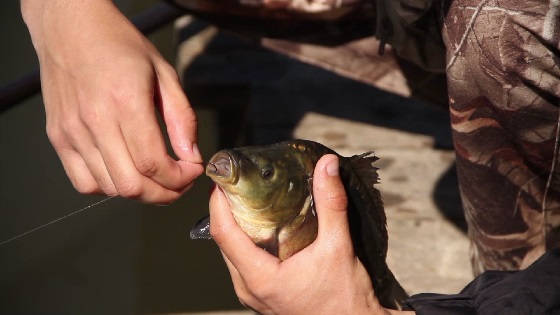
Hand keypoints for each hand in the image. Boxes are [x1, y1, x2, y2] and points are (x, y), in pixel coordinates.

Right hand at [21, 0, 202, 202]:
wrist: (70, 28)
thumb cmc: (118, 45)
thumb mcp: (164, 73)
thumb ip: (181, 118)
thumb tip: (192, 156)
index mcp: (126, 101)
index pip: (154, 164)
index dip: (180, 178)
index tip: (192, 171)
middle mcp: (95, 121)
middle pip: (133, 186)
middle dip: (165, 193)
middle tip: (179, 182)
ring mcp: (72, 132)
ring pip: (110, 188)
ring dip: (140, 191)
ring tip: (155, 176)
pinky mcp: (59, 138)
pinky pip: (84, 183)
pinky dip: (109, 187)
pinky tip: (124, 170)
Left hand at [210, 154, 413, 313]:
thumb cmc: (345, 298)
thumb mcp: (339, 247)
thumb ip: (332, 204)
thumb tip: (327, 167)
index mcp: (260, 278)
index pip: (223, 233)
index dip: (218, 203)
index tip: (222, 180)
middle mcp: (249, 288)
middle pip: (223, 242)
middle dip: (226, 210)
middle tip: (237, 183)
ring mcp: (253, 295)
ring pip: (232, 253)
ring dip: (236, 226)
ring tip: (248, 199)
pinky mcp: (262, 295)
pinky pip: (244, 264)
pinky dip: (247, 242)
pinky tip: (263, 226)